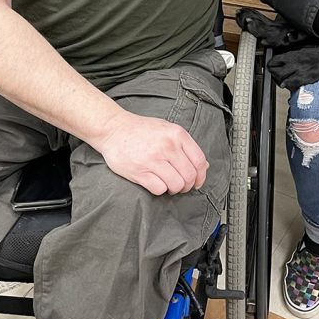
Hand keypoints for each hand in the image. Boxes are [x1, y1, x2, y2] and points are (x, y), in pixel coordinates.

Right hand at [93, 111, 208, 195]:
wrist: (114, 129)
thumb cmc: (142, 130)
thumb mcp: (168, 130)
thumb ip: (186, 146)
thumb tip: (203, 165)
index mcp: (177, 134)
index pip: (199, 161)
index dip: (201, 176)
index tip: (197, 182)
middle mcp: (167, 146)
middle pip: (189, 176)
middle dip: (187, 186)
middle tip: (181, 186)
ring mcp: (153, 159)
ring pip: (176, 184)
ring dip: (174, 189)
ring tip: (169, 185)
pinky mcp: (139, 171)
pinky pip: (159, 189)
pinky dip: (160, 190)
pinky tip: (156, 183)